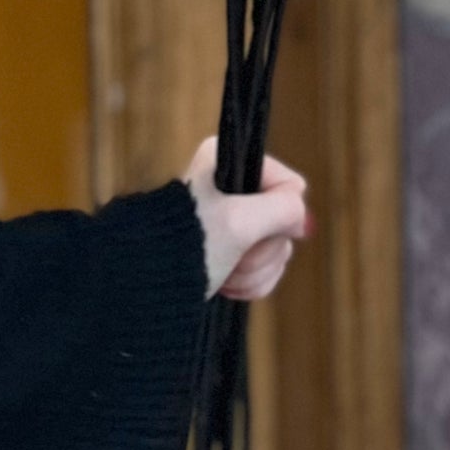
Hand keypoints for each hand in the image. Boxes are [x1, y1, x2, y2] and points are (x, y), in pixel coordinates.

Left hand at [186, 142, 310, 300]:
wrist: (145, 289)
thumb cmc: (186, 248)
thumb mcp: (240, 223)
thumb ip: (284, 210)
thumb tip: (303, 220)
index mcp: (228, 161)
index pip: (290, 186)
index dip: (280, 216)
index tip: (251, 231)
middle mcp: (231, 186)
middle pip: (284, 223)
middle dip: (261, 252)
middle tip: (232, 257)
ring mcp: (231, 220)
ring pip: (276, 250)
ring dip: (254, 272)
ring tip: (223, 273)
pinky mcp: (228, 249)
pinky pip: (263, 268)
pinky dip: (248, 283)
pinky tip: (225, 284)